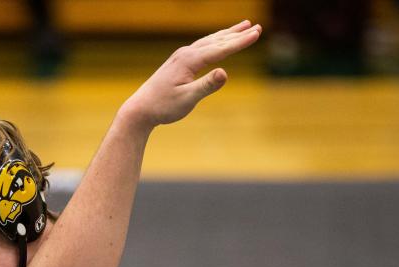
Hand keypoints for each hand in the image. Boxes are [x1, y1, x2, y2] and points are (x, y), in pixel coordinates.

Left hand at [119, 21, 261, 129]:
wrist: (141, 108)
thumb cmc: (163, 106)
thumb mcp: (187, 99)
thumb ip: (206, 85)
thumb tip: (225, 72)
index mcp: (190, 60)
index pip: (221, 48)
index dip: (240, 42)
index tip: (257, 34)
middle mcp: (186, 53)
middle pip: (217, 40)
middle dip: (238, 34)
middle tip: (257, 27)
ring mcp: (182, 56)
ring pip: (210, 41)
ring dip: (227, 34)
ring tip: (243, 27)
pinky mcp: (179, 62)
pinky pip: (202, 46)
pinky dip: (215, 41)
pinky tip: (218, 42)